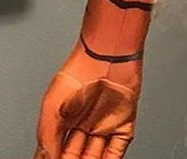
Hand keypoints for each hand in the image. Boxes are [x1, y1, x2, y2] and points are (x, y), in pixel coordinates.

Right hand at [35, 44, 140, 158]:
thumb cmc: (80, 69)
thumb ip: (48, 138)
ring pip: (96, 157)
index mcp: (65, 122)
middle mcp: (85, 125)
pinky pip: (117, 150)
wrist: (108, 52)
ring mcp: (104, 125)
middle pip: (76, 156)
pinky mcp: (123, 123)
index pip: (57, 151)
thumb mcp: (52, 108)